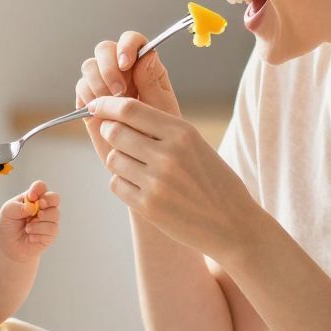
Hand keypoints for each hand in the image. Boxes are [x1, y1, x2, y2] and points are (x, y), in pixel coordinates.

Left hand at [0, 180, 60, 263]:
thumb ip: (18, 207)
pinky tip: (31, 237)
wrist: (8, 246)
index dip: (38, 189)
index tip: (30, 197)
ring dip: (38, 223)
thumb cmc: (8, 225)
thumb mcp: (7, 211)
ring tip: (27, 228)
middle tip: (37, 210)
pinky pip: (51, 230)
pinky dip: (38, 234)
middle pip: (55, 198)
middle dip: (47, 201)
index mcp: (33, 198)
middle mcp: (44, 207)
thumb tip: (32, 207)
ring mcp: (49, 220)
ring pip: (54, 214)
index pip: (41, 187)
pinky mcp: (51, 234)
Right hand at [74, 32, 181, 160]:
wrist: (145, 163)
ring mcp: (104, 85)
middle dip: (107, 66)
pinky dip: (87, 97)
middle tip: (117, 92)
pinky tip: (100, 112)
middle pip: (104, 49)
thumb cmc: (161, 137)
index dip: (126, 46)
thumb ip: (152, 82)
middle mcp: (122, 71)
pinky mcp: (90, 101)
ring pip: (89, 66)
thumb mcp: (162, 109)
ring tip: (110, 104)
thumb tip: (146, 56)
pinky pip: (81, 88)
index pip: (133, 41)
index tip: (126, 64)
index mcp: (144, 67)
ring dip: (97, 82)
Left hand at [84, 95, 256, 258]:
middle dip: (110, 132)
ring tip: (138, 167)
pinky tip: (141, 187)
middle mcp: (168, 155)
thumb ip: (162, 129)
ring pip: (113, 159)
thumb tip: (118, 114)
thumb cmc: (213, 182)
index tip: (96, 105)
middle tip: (118, 138)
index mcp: (183, 134)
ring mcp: (157, 182)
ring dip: (118, 160)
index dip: (107, 105)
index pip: (130, 109)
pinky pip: (116, 184)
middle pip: (115, 132)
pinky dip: (122, 183)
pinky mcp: (148, 206)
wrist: (233, 225)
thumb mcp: (196, 145)